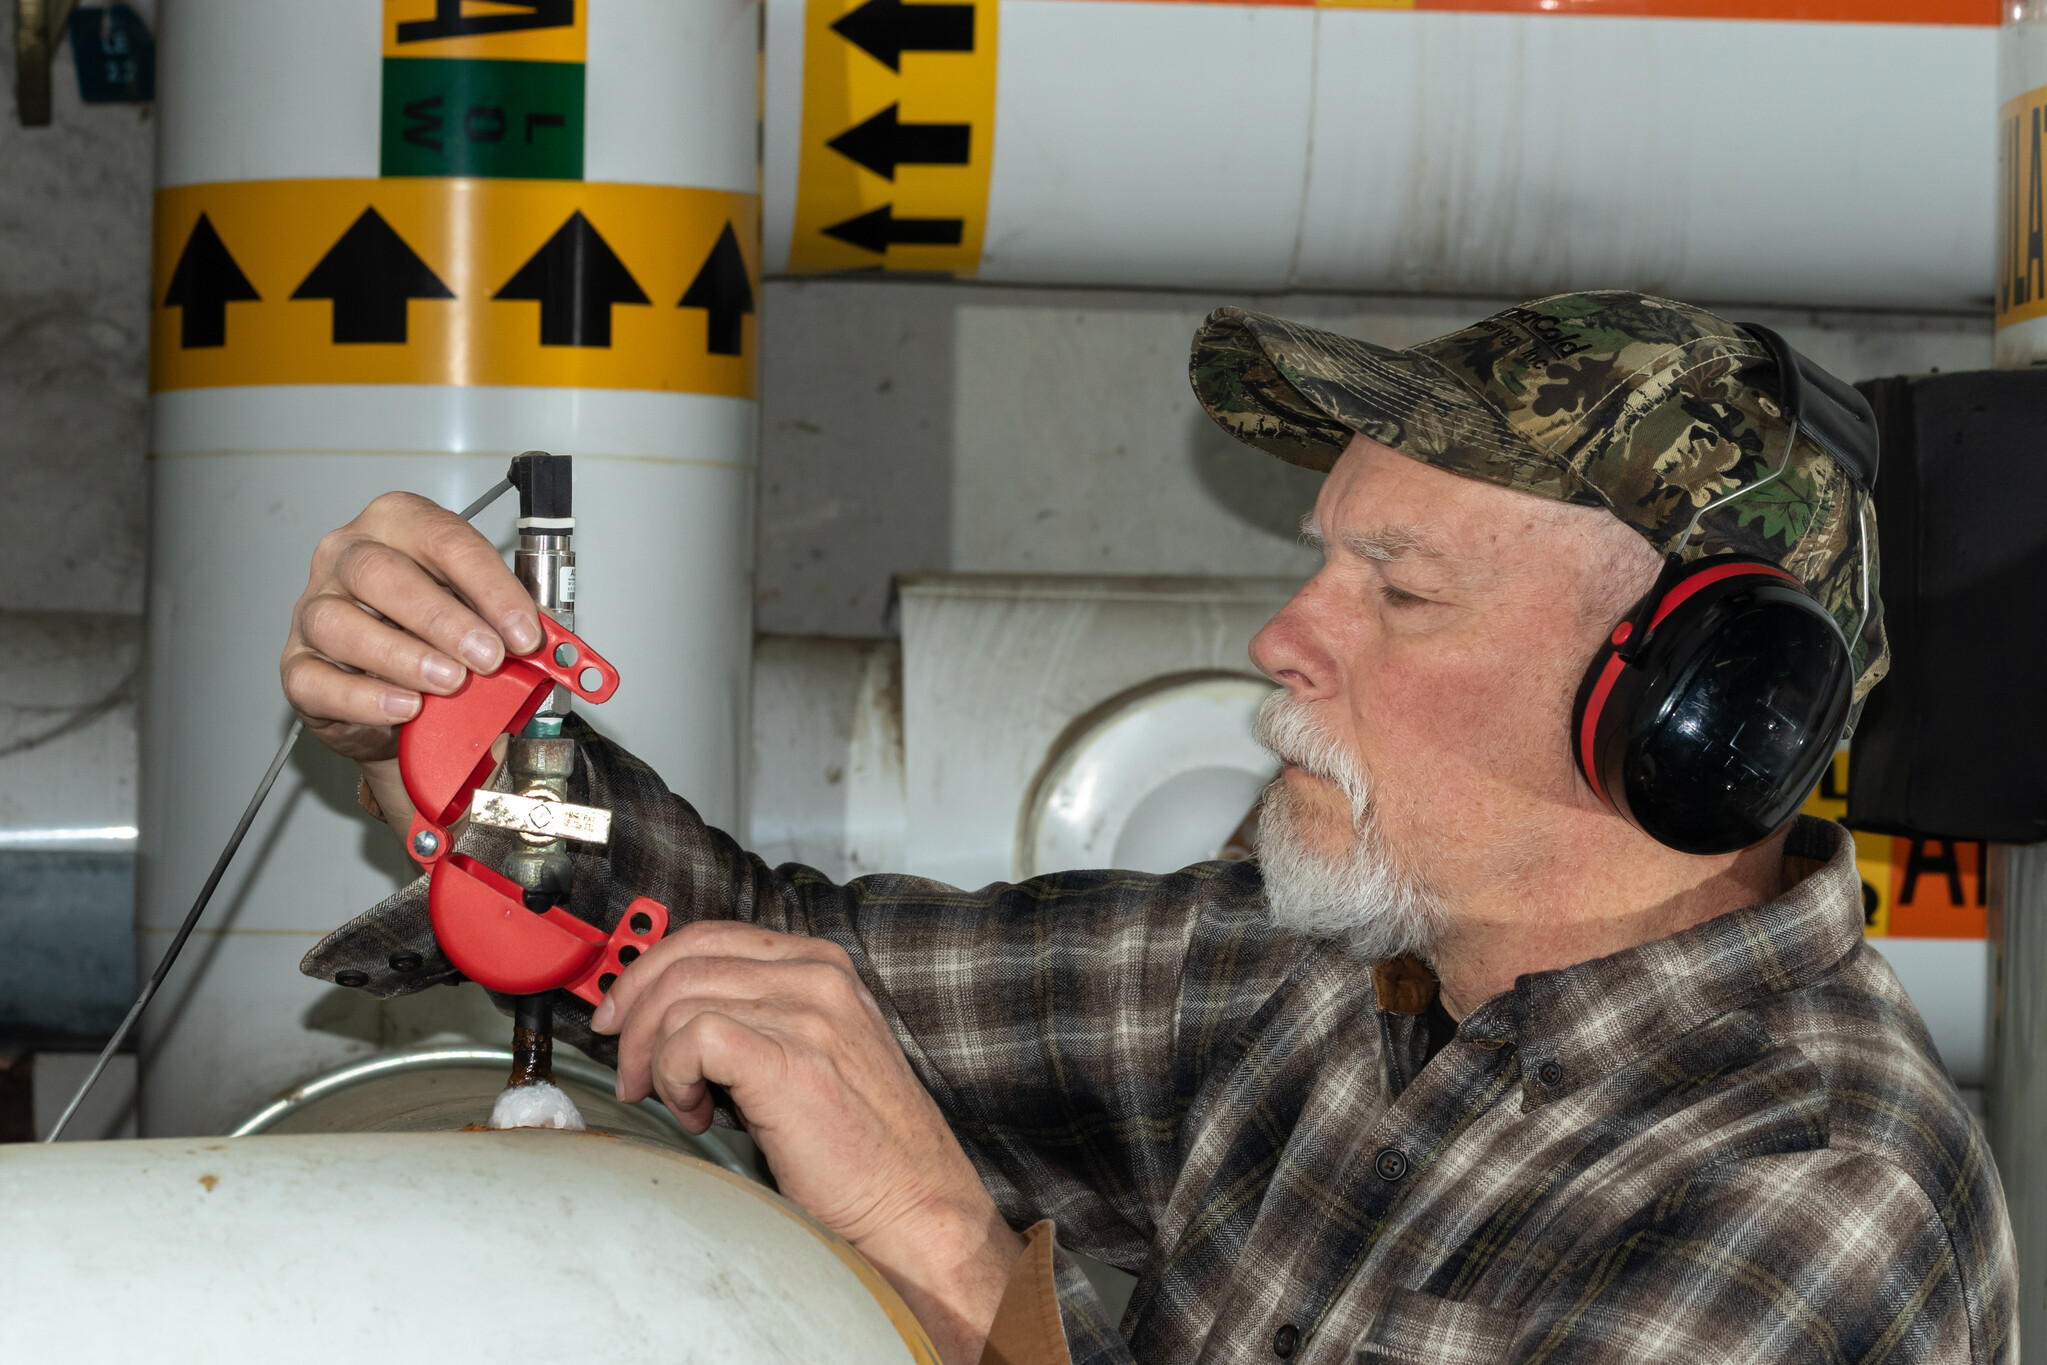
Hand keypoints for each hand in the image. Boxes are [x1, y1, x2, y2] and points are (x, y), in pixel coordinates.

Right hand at [280, 492, 541, 762]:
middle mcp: (346, 557)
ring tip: (450, 683)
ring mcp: (314, 609)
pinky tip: (405, 707)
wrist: (396, 699)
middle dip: (443, 618)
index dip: (489, 586)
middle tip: (488, 657)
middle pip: (381, 573)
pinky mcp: (296, 666)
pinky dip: (366, 698)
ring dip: (403, 655)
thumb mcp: (477, 614)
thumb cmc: (434, 635)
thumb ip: (505, 620)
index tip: (524, 629)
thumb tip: (546, 641)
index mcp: (397, 525)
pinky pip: (319, 679)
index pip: (443, 539)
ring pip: (341, 622)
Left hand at [591, 921, 1024, 1364]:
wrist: (912, 1202)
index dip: (648, 972)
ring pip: (680, 999)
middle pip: (684, 960)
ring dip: (657, 1057)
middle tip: (629, 1069)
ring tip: (682, 1104)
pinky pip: (692, 1038)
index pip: (709, 936)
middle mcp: (815, 978)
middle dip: (634, 1014)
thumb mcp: (816, 1053)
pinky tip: (698, 1113)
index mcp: (822, 967)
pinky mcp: (787, 1059)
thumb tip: (670, 1017)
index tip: (621, 1013)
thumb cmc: (862, 1146)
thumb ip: (759, 1017)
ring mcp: (805, 1013)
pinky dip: (675, 1076)